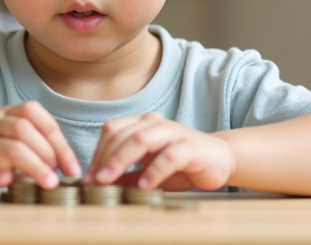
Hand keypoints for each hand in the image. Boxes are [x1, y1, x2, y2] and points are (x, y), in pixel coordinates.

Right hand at [0, 101, 80, 189]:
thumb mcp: (19, 137)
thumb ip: (42, 144)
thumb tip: (70, 167)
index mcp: (10, 112)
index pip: (37, 115)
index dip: (59, 141)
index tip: (72, 167)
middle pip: (24, 129)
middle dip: (48, 153)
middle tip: (57, 174)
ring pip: (12, 149)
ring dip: (36, 167)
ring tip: (49, 183)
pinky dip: (10, 178)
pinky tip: (16, 184)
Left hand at [85, 113, 232, 190]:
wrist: (221, 160)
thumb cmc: (181, 165)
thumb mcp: (148, 172)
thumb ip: (127, 176)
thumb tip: (99, 185)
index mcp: (142, 124)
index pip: (112, 130)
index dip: (98, 152)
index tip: (89, 177)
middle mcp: (156, 123)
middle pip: (123, 134)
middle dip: (105, 158)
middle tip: (94, 181)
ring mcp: (174, 133)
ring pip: (141, 139)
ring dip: (121, 160)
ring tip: (109, 181)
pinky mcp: (190, 147)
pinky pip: (169, 156)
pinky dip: (154, 171)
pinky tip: (145, 186)